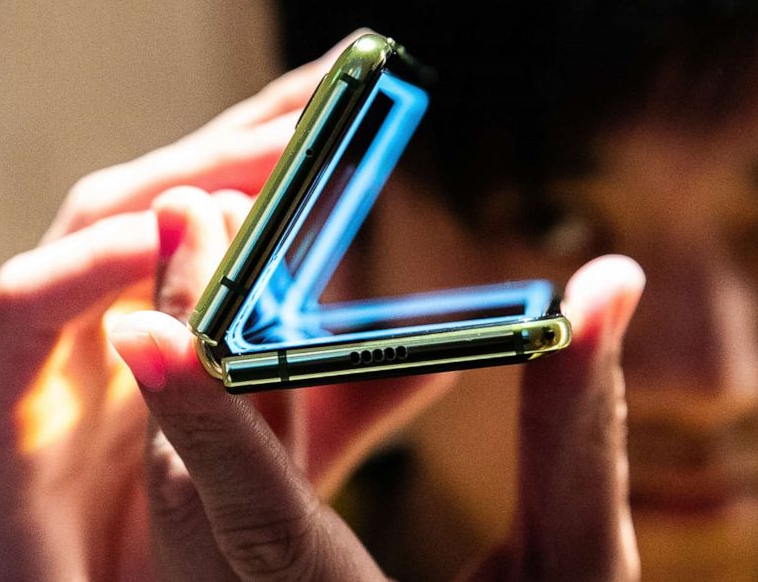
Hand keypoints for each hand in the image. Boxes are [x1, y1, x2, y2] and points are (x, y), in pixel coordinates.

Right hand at [0, 33, 429, 579]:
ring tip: (274, 144)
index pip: (230, 199)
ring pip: (100, 226)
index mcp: (168, 310)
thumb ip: (348, 395)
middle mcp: (110, 307)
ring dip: (182, 177)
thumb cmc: (168, 533)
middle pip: (172, 189)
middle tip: (335, 85)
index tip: (363, 84)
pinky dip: (88, 264)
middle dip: (249, 133)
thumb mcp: (283, 449)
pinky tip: (156, 234)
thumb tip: (440, 349)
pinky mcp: (0, 404)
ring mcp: (53, 348)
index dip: (289, 137)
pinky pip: (30, 312)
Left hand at [111, 204, 644, 581]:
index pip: (258, 519)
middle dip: (191, 338)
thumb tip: (611, 282)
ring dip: (198, 359)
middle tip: (192, 210)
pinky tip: (248, 326)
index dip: (207, 419)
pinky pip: (219, 491)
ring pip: (192, 484)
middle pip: (197, 485)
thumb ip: (580, 430)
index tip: (147, 320)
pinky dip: (225, 402)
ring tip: (212, 238)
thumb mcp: (577, 567)